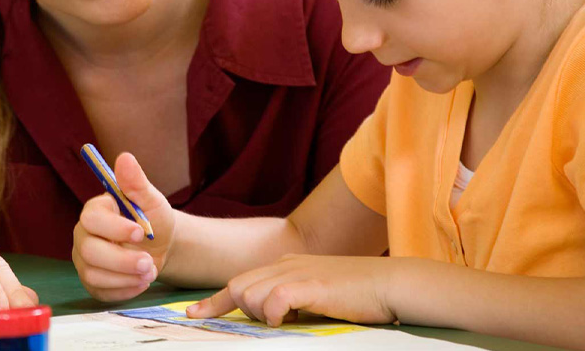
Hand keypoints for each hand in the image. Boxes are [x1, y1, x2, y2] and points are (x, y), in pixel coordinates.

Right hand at [73, 152, 175, 301]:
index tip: (141, 232)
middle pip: (89, 251)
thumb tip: (125, 157)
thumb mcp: (151, 200)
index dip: (115, 227)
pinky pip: (100, 291)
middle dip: (122, 260)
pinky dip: (124, 290)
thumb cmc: (153, 219)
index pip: (92, 218)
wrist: (162, 246)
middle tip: (148, 262)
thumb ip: (136, 183)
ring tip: (149, 271)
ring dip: (126, 277)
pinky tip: (141, 282)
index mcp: (95, 211)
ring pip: (93, 274)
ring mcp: (85, 260)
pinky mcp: (92, 281)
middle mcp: (83, 235)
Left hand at [185, 254, 396, 326]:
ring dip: (259, 312)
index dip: (214, 301)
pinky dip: (274, 312)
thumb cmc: (359, 295)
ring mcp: (297, 272)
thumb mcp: (316, 292)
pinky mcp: (310, 285)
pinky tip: (289, 318)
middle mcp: (286, 264)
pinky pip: (274, 299)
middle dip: (239, 309)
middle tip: (263, 321)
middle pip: (239, 285)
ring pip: (250, 293)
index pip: (241, 280)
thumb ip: (291, 299)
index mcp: (286, 264)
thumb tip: (270, 317)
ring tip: (287, 319)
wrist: (391, 283)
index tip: (193, 314)